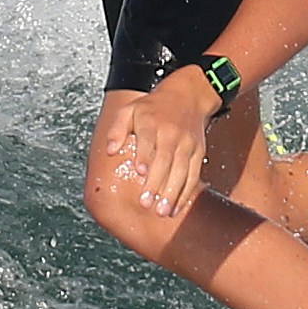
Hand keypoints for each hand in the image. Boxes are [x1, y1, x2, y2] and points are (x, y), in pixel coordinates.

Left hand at [89, 78, 217, 234]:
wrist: (187, 96)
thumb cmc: (152, 107)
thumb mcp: (130, 110)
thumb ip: (117, 129)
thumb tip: (110, 150)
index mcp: (151, 122)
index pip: (148, 139)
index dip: (145, 156)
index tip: (140, 172)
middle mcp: (171, 133)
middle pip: (166, 160)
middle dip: (157, 183)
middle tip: (146, 203)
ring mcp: (186, 144)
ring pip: (182, 171)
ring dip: (172, 193)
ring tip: (162, 212)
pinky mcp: (197, 153)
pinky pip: (193, 176)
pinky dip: (185, 193)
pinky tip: (175, 208)